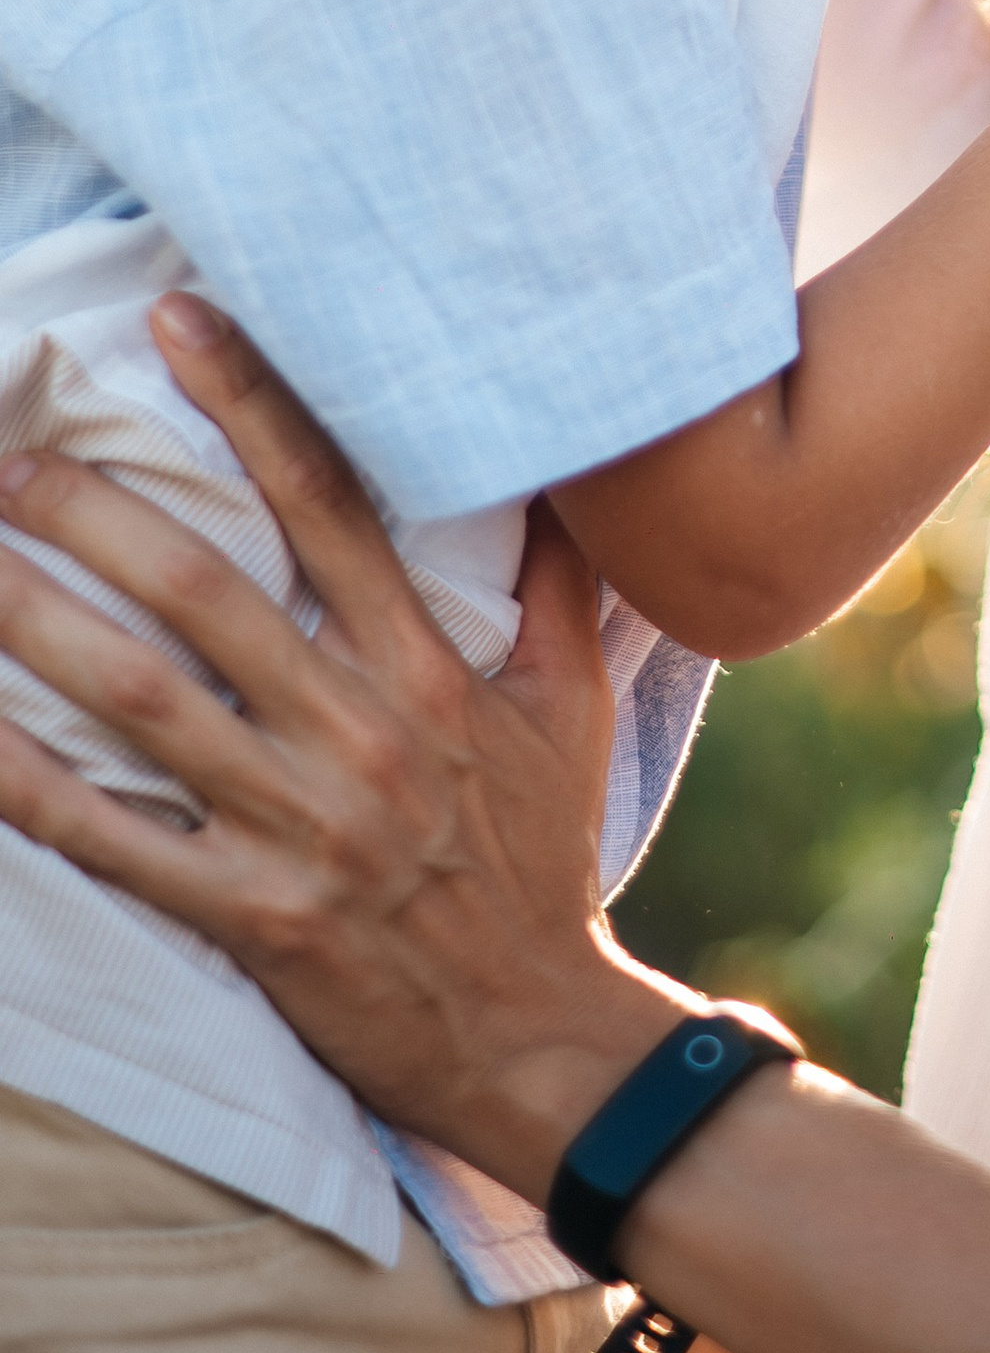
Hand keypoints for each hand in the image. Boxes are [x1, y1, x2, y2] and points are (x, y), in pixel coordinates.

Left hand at [0, 301, 674, 1194]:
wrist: (540, 1032)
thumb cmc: (545, 857)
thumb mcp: (571, 706)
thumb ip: (555, 581)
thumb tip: (564, 464)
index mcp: (430, 670)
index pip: (332, 503)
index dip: (251, 402)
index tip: (178, 319)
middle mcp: (361, 732)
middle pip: (206, 592)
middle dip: (97, 512)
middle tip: (12, 456)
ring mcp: (301, 827)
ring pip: (143, 702)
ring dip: (39, 624)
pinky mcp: (253, 916)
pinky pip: (116, 841)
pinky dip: (32, 787)